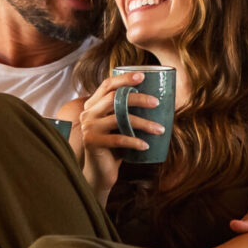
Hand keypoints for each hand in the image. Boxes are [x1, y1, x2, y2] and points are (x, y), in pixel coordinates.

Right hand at [67, 72, 165, 198]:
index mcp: (93, 105)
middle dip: (137, 98)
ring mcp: (88, 127)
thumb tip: (156, 100)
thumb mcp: (119, 125)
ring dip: (143, 123)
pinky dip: (134, 142)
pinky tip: (146, 145)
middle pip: (114, 99)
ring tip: (160, 129)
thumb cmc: (114, 146)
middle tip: (156, 102)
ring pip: (118, 119)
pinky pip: (118, 139)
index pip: (107, 85)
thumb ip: (126, 112)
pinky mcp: (92, 142)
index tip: (143, 75)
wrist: (100, 171)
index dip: (124, 79)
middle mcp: (88, 113)